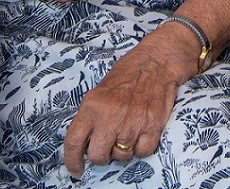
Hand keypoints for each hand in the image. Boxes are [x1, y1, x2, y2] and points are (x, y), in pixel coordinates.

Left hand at [64, 27, 195, 169]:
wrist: (157, 60)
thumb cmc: (128, 73)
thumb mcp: (100, 91)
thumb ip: (91, 116)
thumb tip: (85, 143)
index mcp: (92, 105)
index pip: (74, 141)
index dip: (72, 160)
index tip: (76, 168)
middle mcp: (110, 115)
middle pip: (97, 155)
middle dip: (101, 155)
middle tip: (108, 144)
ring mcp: (132, 122)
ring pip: (121, 156)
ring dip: (123, 148)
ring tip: (128, 129)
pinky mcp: (152, 126)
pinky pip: (142, 152)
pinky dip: (141, 146)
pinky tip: (141, 131)